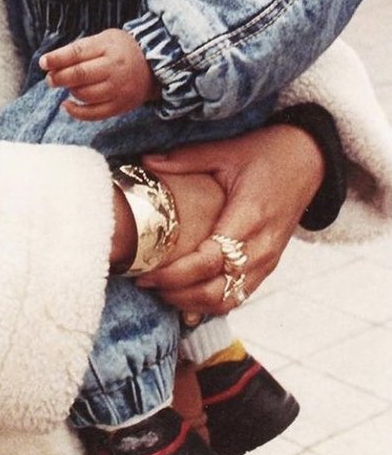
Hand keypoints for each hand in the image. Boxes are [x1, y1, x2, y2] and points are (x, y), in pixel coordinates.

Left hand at [40, 29, 157, 119]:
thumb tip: (52, 63)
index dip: (57, 58)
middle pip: (79, 75)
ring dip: (69, 91)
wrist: (154, 65)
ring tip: (64, 86)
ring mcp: (119, 89)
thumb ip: (81, 49)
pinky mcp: (121, 106)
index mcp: (108, 47)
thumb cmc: (121, 49)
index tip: (43, 63)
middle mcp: (114, 68)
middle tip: (50, 78)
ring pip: (85, 94)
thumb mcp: (104, 39)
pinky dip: (76, 112)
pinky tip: (67, 105)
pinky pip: (94, 114)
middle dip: (58, 77)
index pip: (77, 52)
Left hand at [135, 125, 325, 315]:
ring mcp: (268, 260)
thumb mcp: (225, 150)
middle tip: (146, 283)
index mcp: (249, 217)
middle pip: (219, 290)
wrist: (309, 161)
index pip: (211, 260)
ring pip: (230, 300)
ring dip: (194, 303)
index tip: (147, 272)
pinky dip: (212, 302)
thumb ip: (185, 159)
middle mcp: (262, 247)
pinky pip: (240, 295)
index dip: (177, 273)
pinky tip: (186, 298)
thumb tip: (146, 161)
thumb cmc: (265, 153)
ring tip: (161, 291)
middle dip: (180, 294)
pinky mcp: (269, 265)